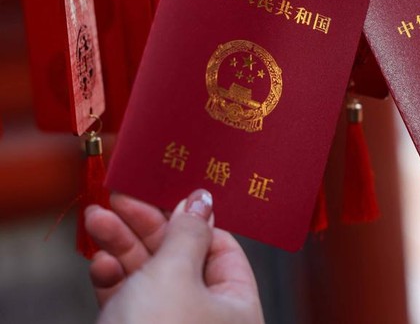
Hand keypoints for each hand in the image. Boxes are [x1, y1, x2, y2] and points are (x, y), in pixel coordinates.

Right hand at [84, 190, 263, 323]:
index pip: (221, 247)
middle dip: (145, 227)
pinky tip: (99, 265)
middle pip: (180, 257)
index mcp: (237, 304)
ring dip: (121, 246)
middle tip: (117, 199)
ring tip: (96, 220)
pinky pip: (129, 301)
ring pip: (149, 276)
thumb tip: (203, 198)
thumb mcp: (175, 273)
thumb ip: (187, 232)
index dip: (192, 218)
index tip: (162, 192)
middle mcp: (208, 316)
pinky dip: (113, 280)